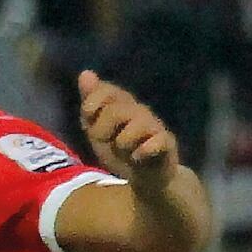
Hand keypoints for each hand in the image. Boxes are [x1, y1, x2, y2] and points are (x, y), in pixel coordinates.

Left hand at [77, 70, 178, 192]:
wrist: (145, 178)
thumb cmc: (120, 151)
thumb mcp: (97, 130)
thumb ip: (91, 104)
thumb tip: (85, 73)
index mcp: (123, 105)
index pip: (109, 91)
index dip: (95, 101)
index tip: (88, 115)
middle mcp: (140, 111)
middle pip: (116, 111)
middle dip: (103, 130)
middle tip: (108, 142)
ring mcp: (155, 126)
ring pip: (133, 127)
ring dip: (122, 144)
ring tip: (126, 151)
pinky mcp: (166, 143)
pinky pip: (154, 143)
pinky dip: (141, 152)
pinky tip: (137, 157)